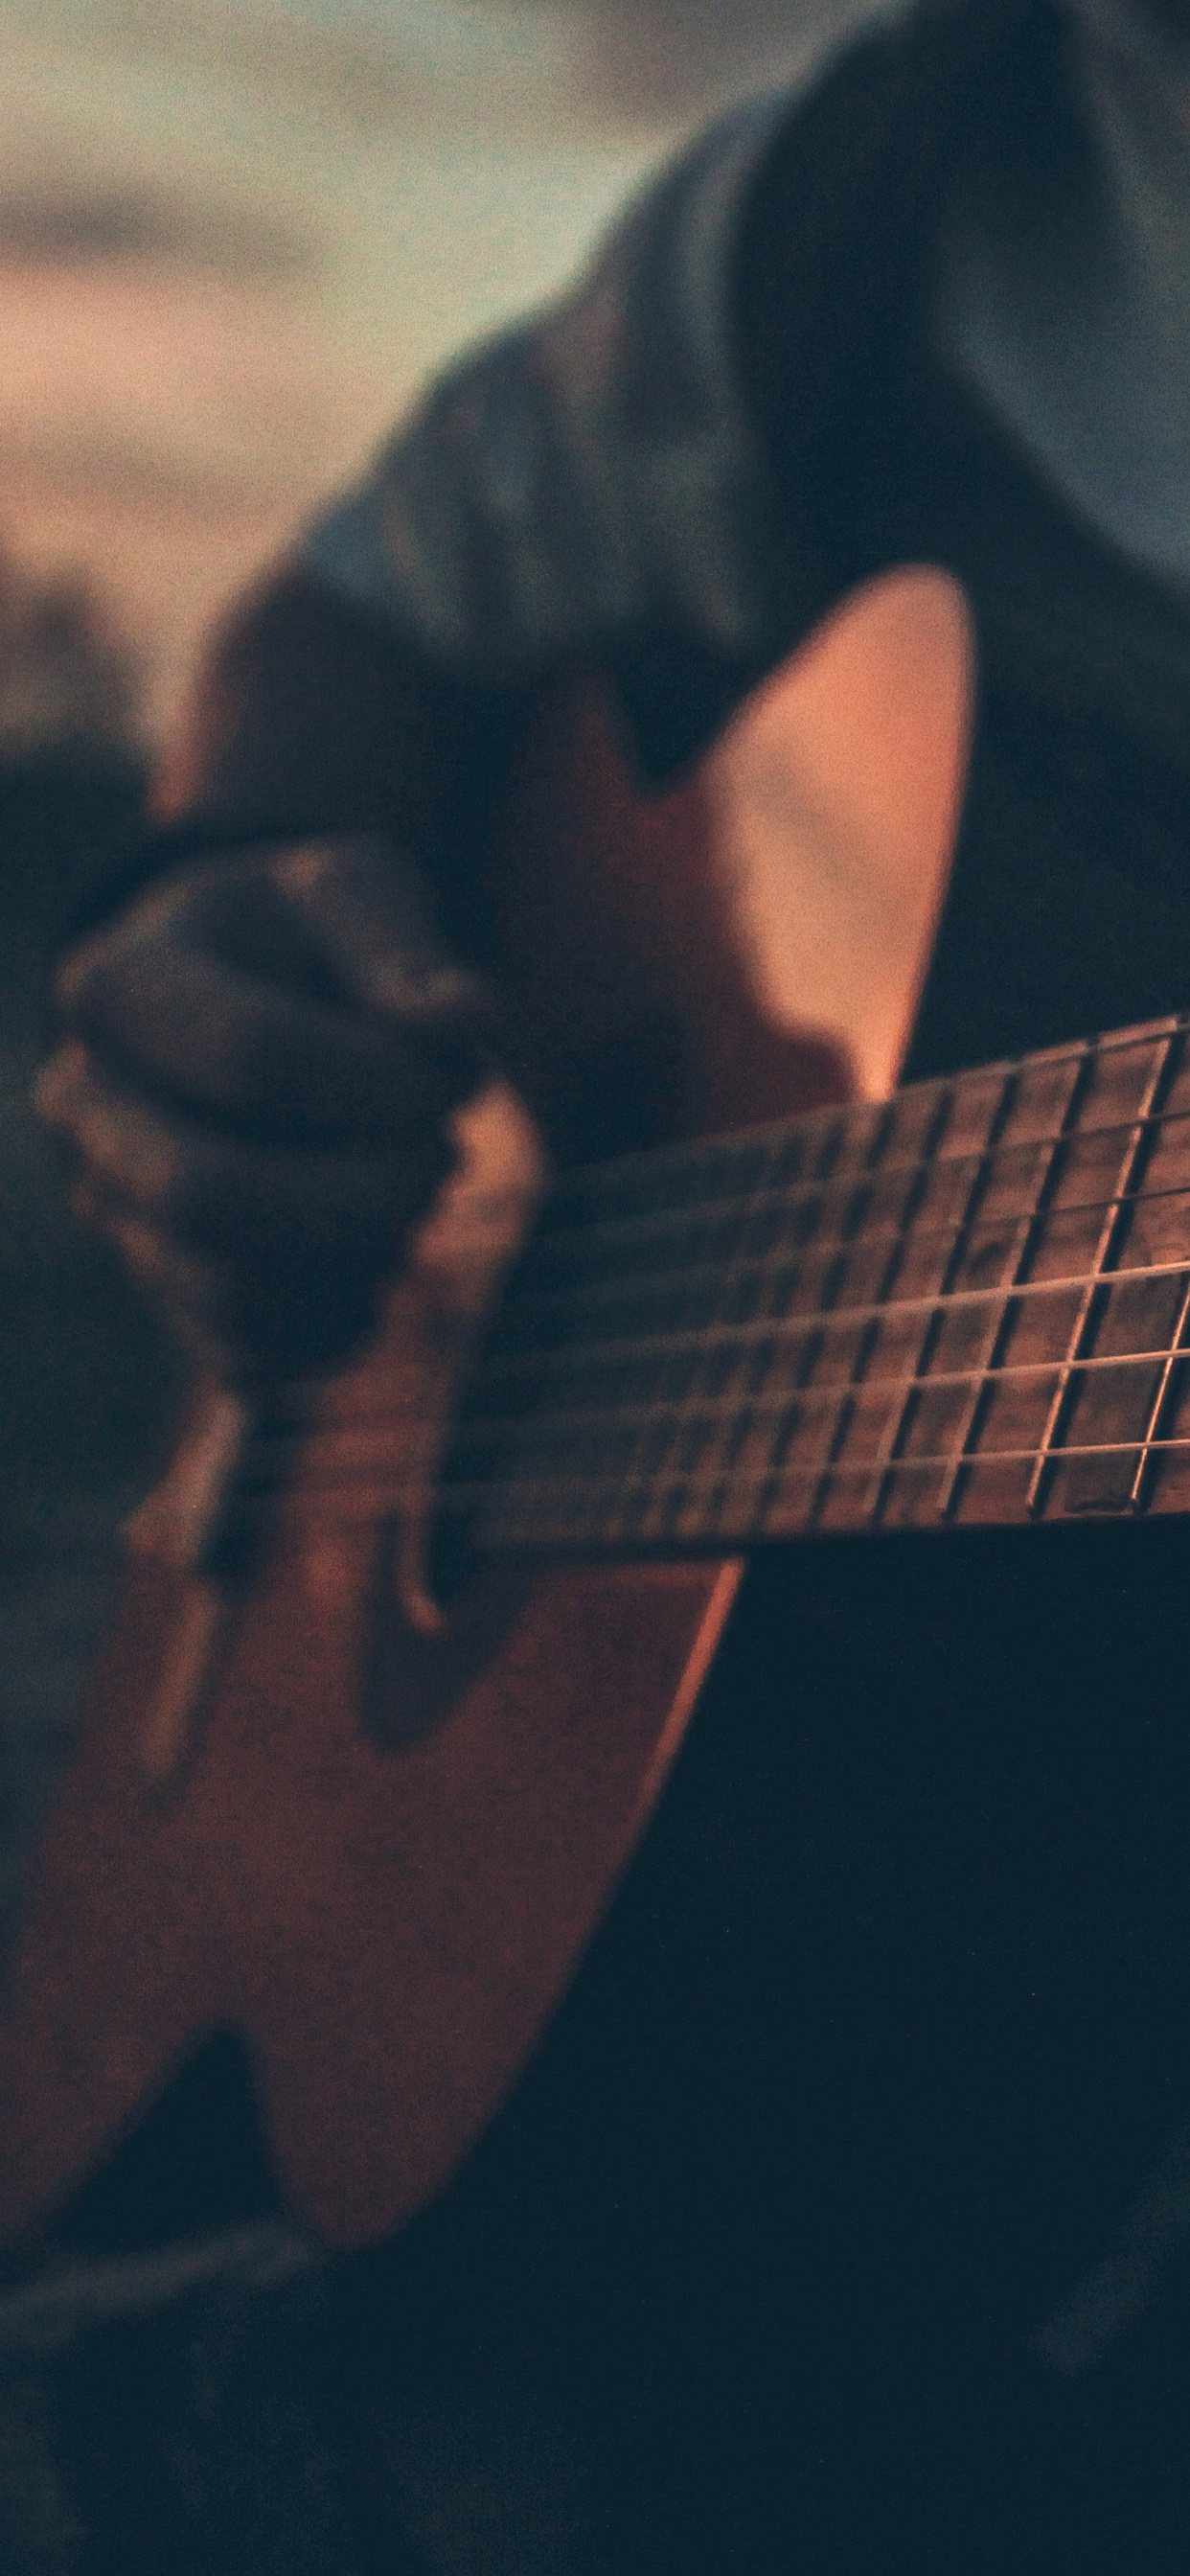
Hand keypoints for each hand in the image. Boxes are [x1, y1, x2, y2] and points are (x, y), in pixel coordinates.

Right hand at [37, 834, 495, 1381]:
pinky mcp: (165, 1290)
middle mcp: (84, 1108)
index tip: (464, 1078)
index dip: (387, 1083)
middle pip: (206, 1194)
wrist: (245, 989)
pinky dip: (341, 1324)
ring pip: (229, 1291)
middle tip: (449, 1160)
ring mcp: (113, 1210)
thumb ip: (405, 950)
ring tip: (413, 1195)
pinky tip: (379, 1260)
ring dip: (361, 1257)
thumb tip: (465, 1025)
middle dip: (362, 1194)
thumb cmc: (305, 933)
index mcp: (114, 986)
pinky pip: (249, 1358)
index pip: (253, 1056)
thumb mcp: (354, 891)